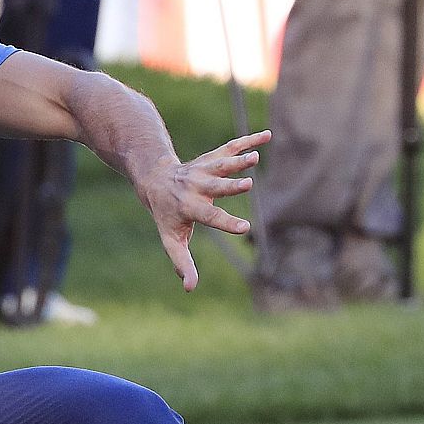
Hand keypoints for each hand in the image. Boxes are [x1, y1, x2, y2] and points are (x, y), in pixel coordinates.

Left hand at [139, 130, 270, 290]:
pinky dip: (249, 140)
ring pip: (222, 164)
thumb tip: (190, 288)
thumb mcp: (171, 239)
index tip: (245, 227)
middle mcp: (196, 187)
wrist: (155, 180)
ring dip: (238, 160)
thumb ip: (181, 262)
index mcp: (189, 207)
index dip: (227, 222)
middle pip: (216, 187)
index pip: (210, 217)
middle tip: (248, 184)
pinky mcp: (212, 157)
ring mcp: (204, 170)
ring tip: (255, 157)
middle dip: (230, 186)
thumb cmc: (167, 215)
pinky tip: (267, 135)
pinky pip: (231, 147)